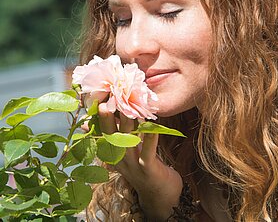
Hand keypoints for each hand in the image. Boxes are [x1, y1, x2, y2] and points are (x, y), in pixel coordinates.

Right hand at [98, 102, 182, 220]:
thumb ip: (120, 135)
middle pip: (111, 136)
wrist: (160, 196)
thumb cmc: (145, 167)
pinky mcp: (148, 170)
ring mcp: (133, 166)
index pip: (103, 133)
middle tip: (104, 101)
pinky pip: (148, 153)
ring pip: (127, 142)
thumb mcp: (129, 151)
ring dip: (126, 124)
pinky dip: (150, 139)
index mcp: (114, 154)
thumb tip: (106, 119)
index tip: (98, 100)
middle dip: (107, 119)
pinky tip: (154, 125)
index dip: (100, 117)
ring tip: (126, 107)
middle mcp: (120, 160)